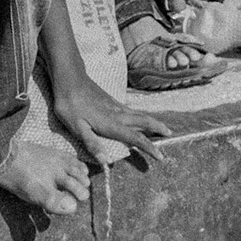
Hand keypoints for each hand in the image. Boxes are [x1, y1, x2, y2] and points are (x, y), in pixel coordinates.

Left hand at [51, 79, 171, 165]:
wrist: (70, 79)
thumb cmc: (70, 105)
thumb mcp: (76, 127)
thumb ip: (92, 143)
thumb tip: (106, 161)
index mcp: (111, 124)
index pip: (135, 137)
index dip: (149, 148)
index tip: (161, 157)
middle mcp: (118, 114)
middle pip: (144, 121)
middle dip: (158, 128)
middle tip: (170, 134)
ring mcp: (115, 106)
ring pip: (139, 114)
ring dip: (152, 121)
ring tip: (161, 127)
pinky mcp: (111, 101)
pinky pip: (131, 110)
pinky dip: (141, 115)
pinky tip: (139, 117)